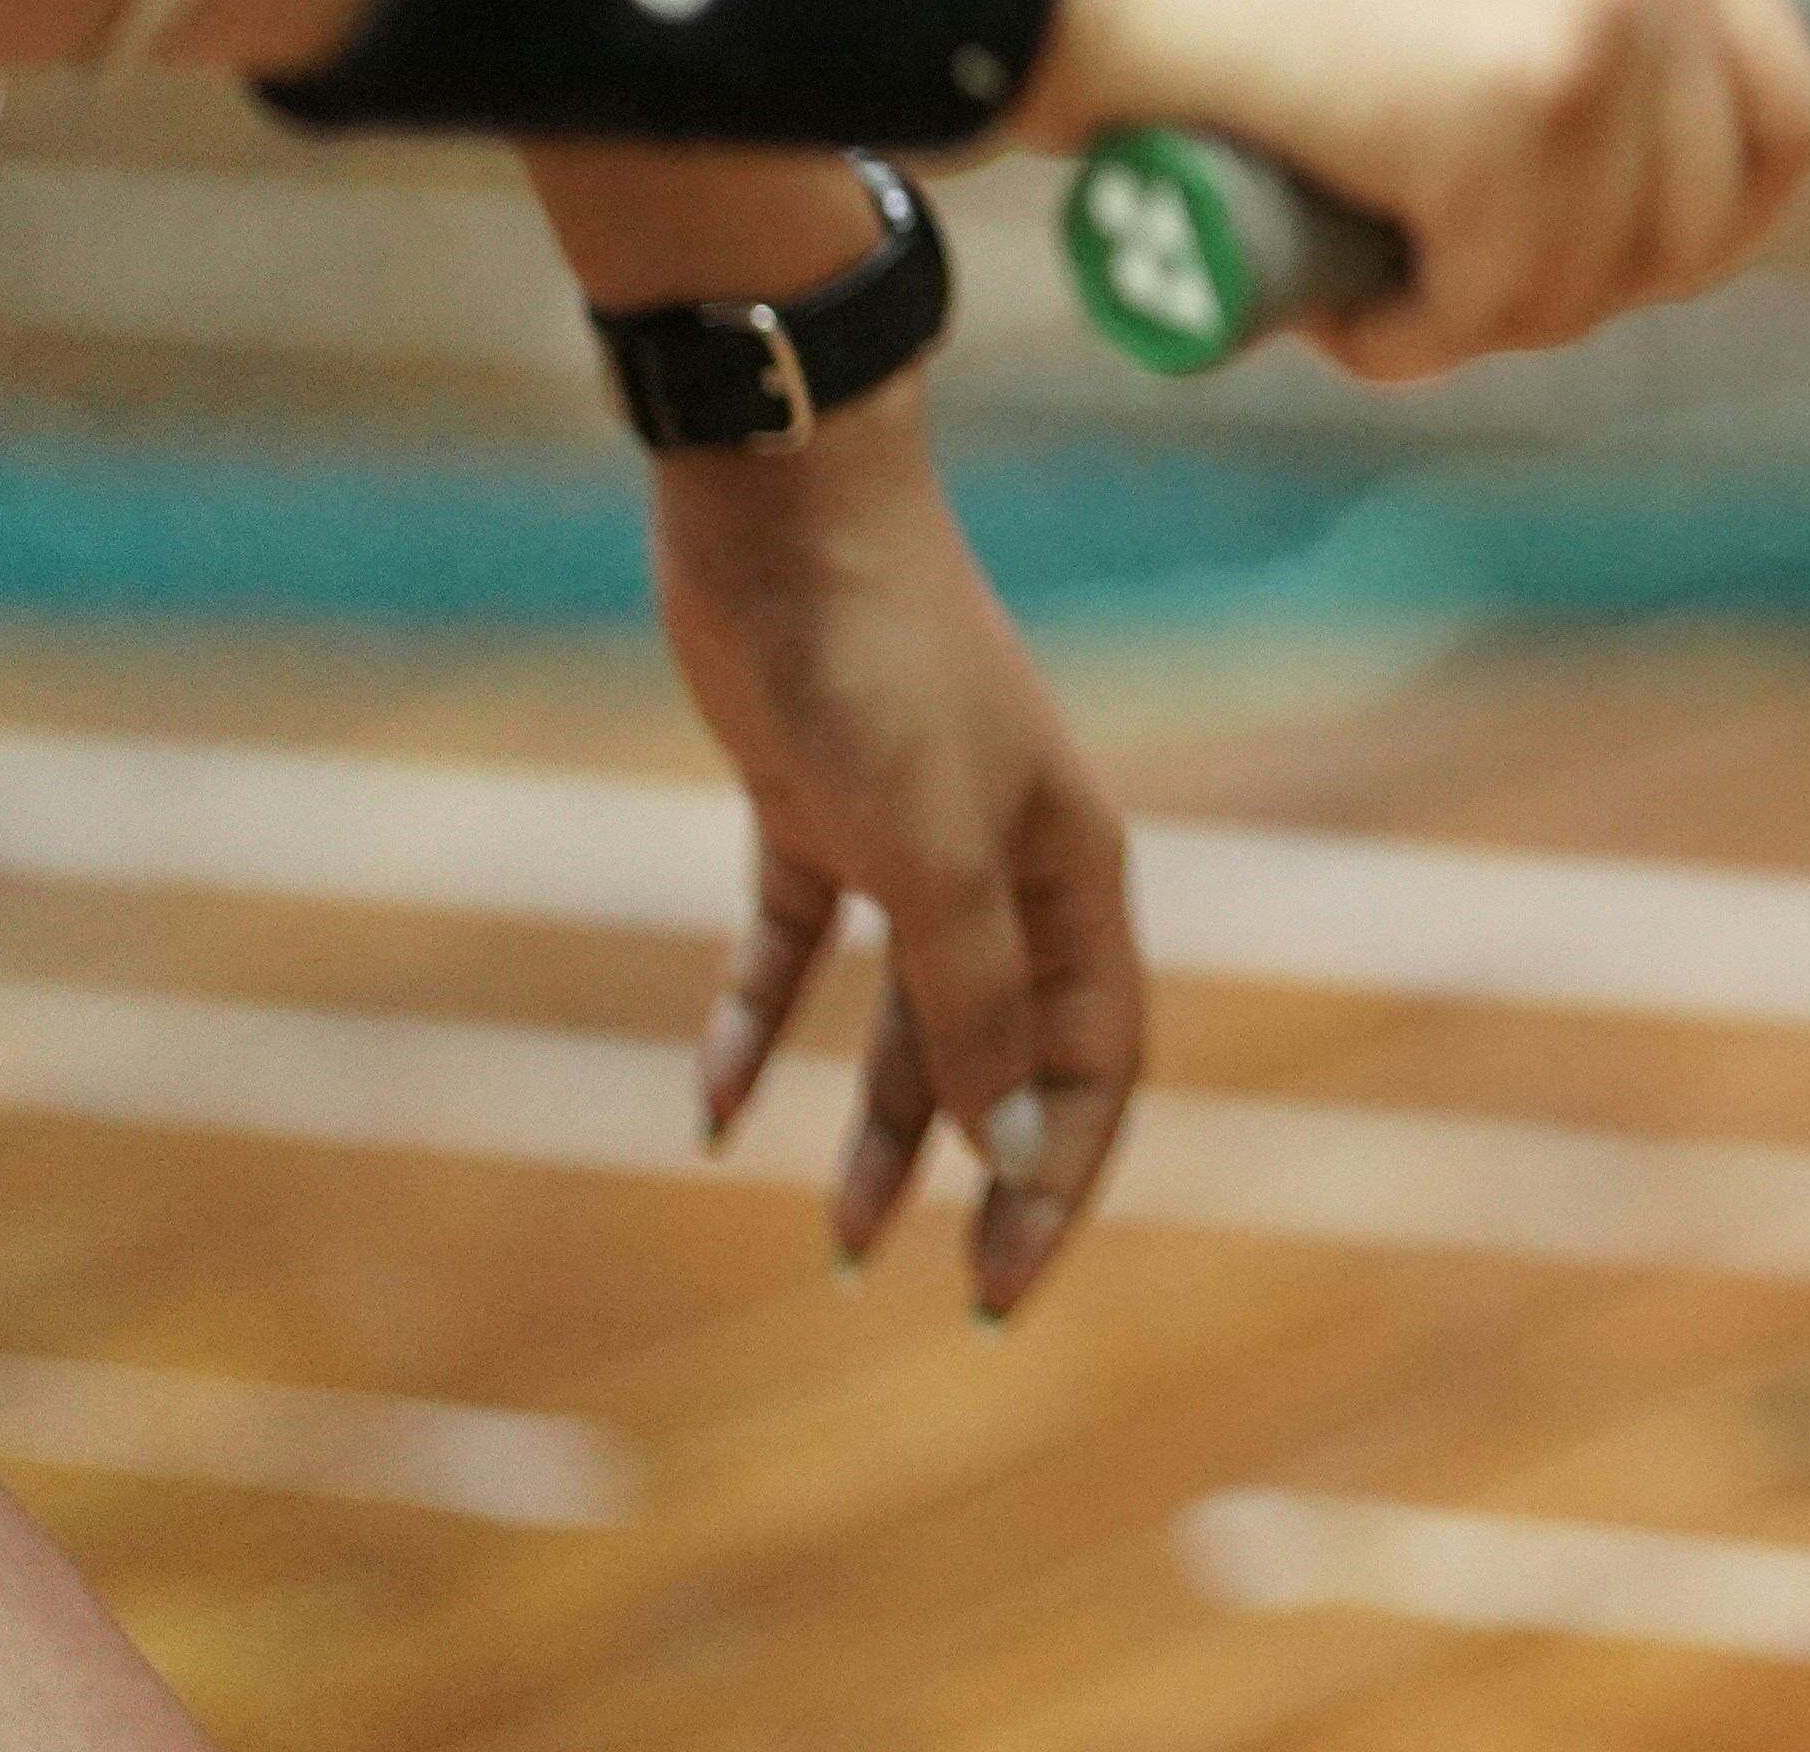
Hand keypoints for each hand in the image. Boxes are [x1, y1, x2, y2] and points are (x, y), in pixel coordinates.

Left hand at [655, 377, 1137, 1324]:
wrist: (788, 513)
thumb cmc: (883, 673)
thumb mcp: (933, 860)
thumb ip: (975, 1004)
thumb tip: (1016, 1148)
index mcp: (1074, 871)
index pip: (1097, 1060)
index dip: (1061, 1180)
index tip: (1003, 1290)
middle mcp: (1008, 862)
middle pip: (1010, 1052)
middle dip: (983, 1176)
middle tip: (947, 1295)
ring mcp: (908, 837)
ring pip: (906, 1020)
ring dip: (880, 1126)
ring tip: (841, 1241)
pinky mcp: (811, 810)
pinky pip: (795, 953)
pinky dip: (759, 1028)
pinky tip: (712, 1112)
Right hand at [1016, 0, 1809, 379]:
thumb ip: (1516, 27)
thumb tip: (1610, 186)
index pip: (1786, 85)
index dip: (1711, 207)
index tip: (1601, 263)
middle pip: (1721, 199)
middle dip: (1587, 280)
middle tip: (1443, 288)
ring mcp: (1585, 14)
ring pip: (1605, 270)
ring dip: (1480, 315)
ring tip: (1357, 277)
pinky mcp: (1513, 105)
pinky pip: (1504, 297)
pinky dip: (1410, 335)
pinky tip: (1326, 296)